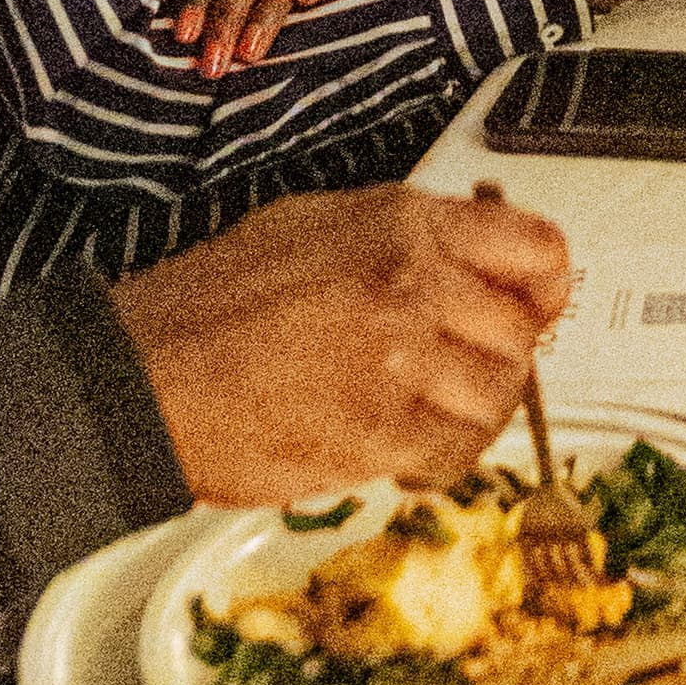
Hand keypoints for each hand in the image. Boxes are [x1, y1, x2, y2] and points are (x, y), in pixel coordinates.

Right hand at [110, 188, 574, 500]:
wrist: (141, 375)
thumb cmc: (207, 305)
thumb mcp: (312, 226)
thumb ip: (402, 238)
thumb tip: (470, 255)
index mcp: (399, 223)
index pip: (537, 247)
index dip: (544, 286)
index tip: (534, 305)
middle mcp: (410, 283)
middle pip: (523, 331)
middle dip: (497, 359)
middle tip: (456, 372)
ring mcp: (399, 359)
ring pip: (500, 397)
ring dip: (469, 414)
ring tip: (421, 413)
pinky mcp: (381, 431)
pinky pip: (457, 453)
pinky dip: (440, 461)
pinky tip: (403, 451)